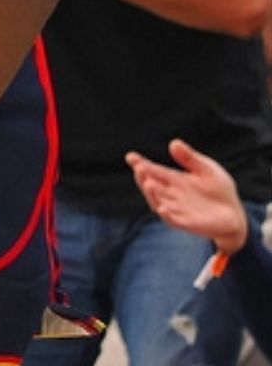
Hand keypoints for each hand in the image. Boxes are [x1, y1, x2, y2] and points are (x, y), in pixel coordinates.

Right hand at [127, 139, 249, 254]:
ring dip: (152, 194)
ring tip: (148, 183)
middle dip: (143, 177)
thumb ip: (190, 158)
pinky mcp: (186, 223)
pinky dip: (167, 215)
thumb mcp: (207, 169)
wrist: (234, 214)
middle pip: (151, 185)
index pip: (153, 170)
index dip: (140, 164)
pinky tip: (163, 208)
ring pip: (158, 202)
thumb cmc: (219, 190)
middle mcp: (170, 194)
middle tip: (139, 168)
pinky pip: (173, 220)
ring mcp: (176, 209)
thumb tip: (173, 143)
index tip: (130, 157)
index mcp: (173, 179)